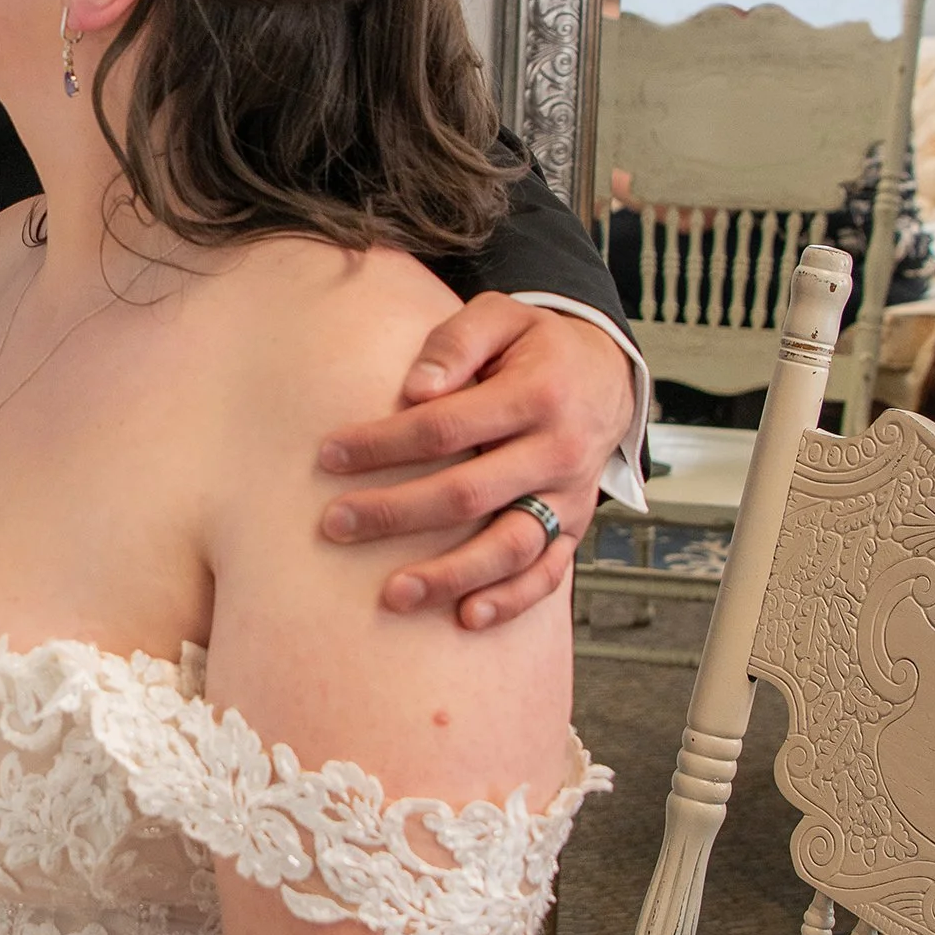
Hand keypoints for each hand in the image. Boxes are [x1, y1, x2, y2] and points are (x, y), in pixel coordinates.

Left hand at [318, 297, 636, 629]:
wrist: (604, 377)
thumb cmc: (534, 348)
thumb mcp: (500, 317)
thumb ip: (454, 343)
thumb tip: (414, 390)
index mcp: (536, 394)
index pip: (446, 427)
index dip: (384, 444)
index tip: (330, 454)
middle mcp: (557, 451)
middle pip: (468, 495)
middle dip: (395, 513)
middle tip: (335, 524)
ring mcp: (569, 496)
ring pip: (510, 547)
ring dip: (449, 575)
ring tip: (393, 594)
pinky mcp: (574, 527)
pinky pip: (547, 573)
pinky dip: (510, 601)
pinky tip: (465, 617)